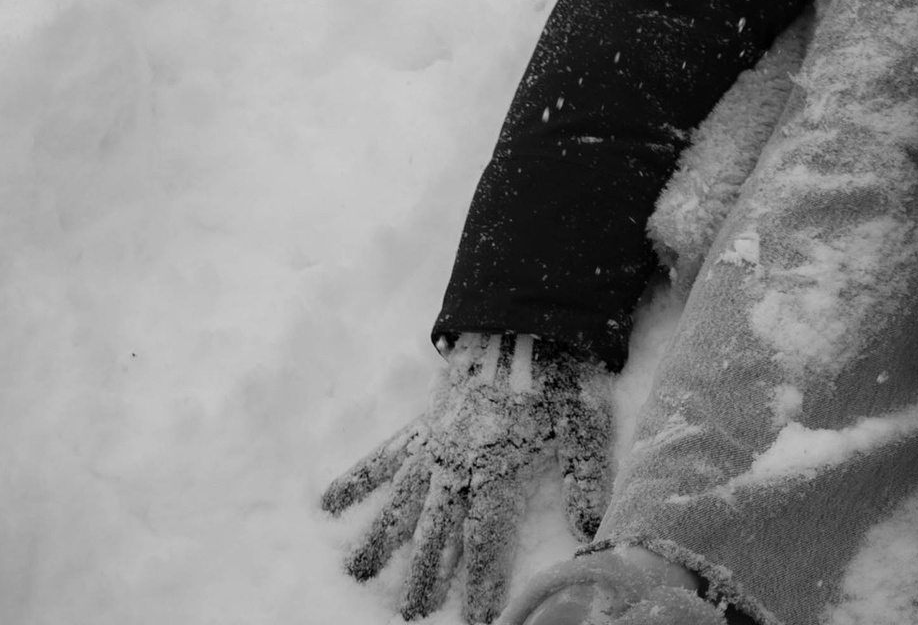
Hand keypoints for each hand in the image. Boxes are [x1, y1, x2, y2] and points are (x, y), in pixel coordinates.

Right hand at [322, 332, 615, 620]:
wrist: (525, 322)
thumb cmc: (557, 379)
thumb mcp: (582, 425)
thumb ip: (585, 478)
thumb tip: (589, 531)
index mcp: (496, 467)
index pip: (486, 539)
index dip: (481, 582)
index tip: (476, 619)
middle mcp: (457, 462)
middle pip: (436, 531)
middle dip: (424, 576)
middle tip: (409, 614)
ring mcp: (434, 444)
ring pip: (402, 501)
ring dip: (380, 538)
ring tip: (357, 573)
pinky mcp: (422, 425)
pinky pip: (384, 455)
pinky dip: (356, 477)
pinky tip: (328, 500)